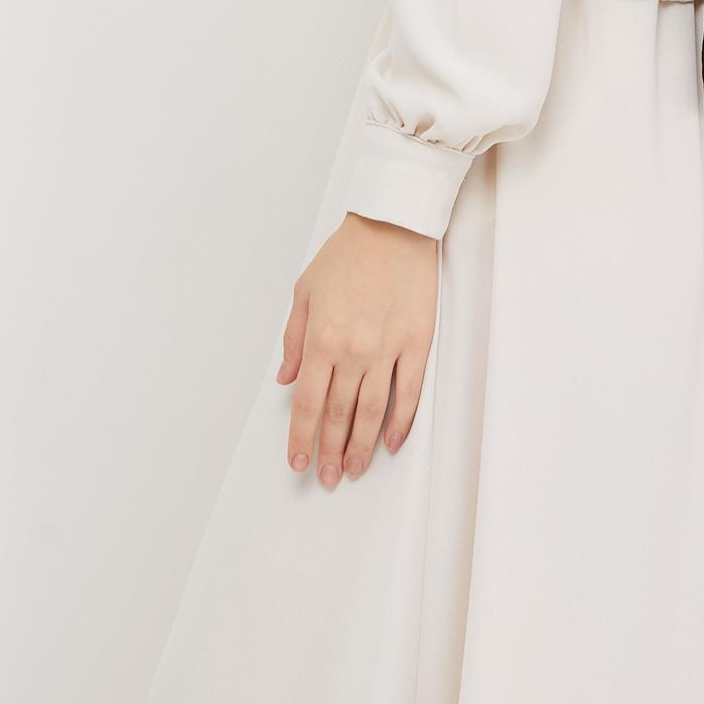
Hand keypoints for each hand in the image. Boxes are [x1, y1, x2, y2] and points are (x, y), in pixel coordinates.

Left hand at [280, 213, 437, 485]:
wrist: (392, 227)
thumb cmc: (346, 255)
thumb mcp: (304, 292)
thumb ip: (293, 340)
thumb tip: (287, 380)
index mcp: (321, 339)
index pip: (308, 403)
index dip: (302, 437)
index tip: (299, 461)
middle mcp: (352, 351)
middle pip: (339, 415)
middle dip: (330, 451)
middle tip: (327, 476)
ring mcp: (387, 350)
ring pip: (371, 411)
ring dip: (361, 445)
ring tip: (355, 469)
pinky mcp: (417, 344)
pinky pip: (408, 392)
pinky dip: (399, 422)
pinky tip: (390, 442)